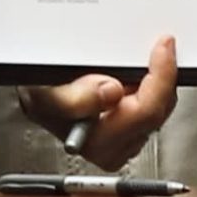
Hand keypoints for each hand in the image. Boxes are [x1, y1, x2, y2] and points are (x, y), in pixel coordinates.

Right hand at [17, 34, 178, 170]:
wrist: (34, 98)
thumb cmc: (38, 96)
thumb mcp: (43, 92)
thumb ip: (73, 98)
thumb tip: (110, 92)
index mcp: (96, 142)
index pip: (146, 111)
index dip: (160, 76)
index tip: (162, 48)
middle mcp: (112, 149)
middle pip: (159, 111)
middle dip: (161, 78)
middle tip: (157, 48)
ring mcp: (123, 144)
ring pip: (161, 110)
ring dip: (157, 84)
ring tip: (142, 61)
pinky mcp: (130, 136)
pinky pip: (156, 110)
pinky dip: (152, 89)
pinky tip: (138, 76)